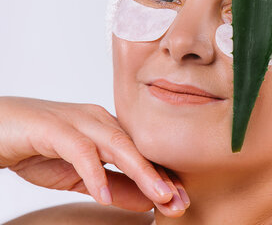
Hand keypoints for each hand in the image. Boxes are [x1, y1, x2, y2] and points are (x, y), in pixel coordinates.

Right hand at [0, 96, 188, 217]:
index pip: (142, 155)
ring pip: (118, 145)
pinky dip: (94, 173)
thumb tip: (147, 202)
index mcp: (108, 129)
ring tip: (160, 196)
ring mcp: (78, 121)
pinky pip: (80, 150)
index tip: (181, 203)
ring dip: (141, 172)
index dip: (164, 178)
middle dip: (162, 177)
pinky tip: (103, 195)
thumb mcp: (80, 176)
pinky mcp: (54, 128)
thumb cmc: (37, 148)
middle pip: (138, 149)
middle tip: (180, 203)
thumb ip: (113, 186)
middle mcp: (99, 120)